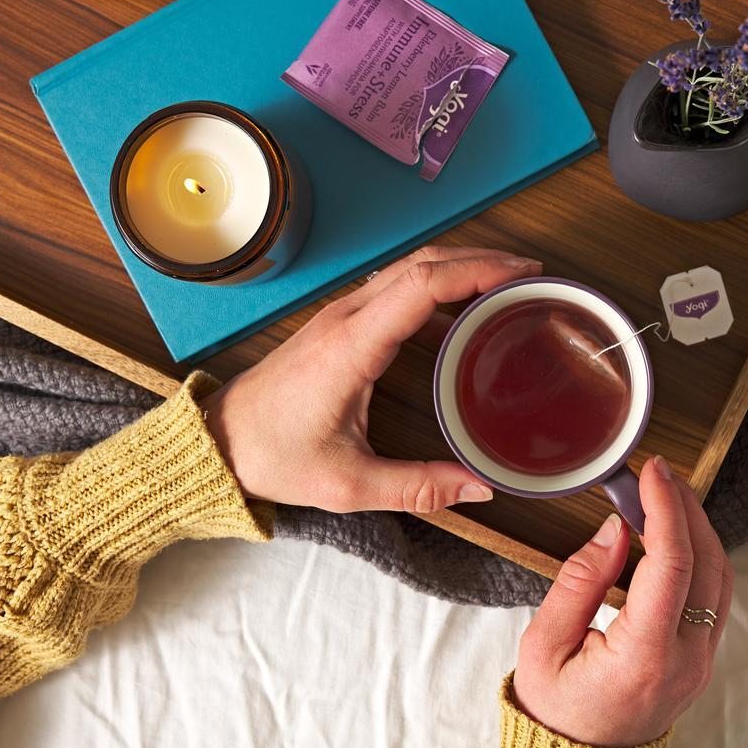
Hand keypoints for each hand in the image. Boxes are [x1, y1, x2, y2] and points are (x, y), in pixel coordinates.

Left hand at [203, 246, 541, 512]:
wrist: (217, 443)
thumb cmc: (273, 457)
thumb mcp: (348, 484)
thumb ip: (418, 488)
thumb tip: (480, 487)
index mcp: (351, 345)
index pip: (422, 285)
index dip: (477, 272)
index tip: (521, 275)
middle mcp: (346, 318)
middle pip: (422, 262)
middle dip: (480, 259)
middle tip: (530, 275)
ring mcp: (340, 316)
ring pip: (408, 268)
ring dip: (458, 266)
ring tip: (506, 284)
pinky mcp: (338, 325)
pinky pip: (394, 287)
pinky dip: (435, 285)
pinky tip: (460, 311)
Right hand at [512, 456, 733, 746]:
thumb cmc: (555, 710)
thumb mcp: (545, 644)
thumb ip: (580, 582)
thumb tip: (613, 530)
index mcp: (644, 657)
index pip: (672, 564)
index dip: (666, 508)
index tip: (653, 472)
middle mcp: (685, 660)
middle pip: (707, 562)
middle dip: (686, 508)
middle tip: (659, 475)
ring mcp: (701, 662)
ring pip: (721, 576)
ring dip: (698, 529)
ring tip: (666, 497)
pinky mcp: (701, 659)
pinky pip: (714, 595)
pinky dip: (699, 556)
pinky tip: (672, 536)